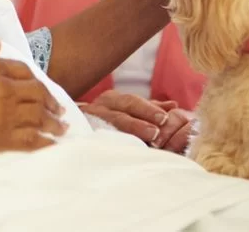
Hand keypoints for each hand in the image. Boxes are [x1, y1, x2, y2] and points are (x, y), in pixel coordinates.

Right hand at [0, 39, 67, 155]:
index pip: (23, 71)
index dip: (36, 81)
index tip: (42, 89)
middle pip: (36, 94)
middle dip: (51, 102)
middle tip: (59, 110)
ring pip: (37, 117)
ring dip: (52, 123)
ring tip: (61, 129)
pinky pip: (27, 140)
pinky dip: (43, 142)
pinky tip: (50, 145)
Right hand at [78, 91, 193, 152]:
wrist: (74, 133)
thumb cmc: (107, 123)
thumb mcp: (128, 113)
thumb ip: (150, 109)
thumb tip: (173, 105)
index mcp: (112, 100)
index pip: (132, 102)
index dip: (149, 108)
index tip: (165, 117)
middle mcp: (100, 107)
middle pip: (123, 108)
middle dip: (142, 116)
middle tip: (159, 127)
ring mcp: (90, 120)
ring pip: (112, 120)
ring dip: (132, 127)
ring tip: (150, 135)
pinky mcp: (83, 135)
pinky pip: (96, 136)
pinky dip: (110, 141)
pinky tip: (122, 147)